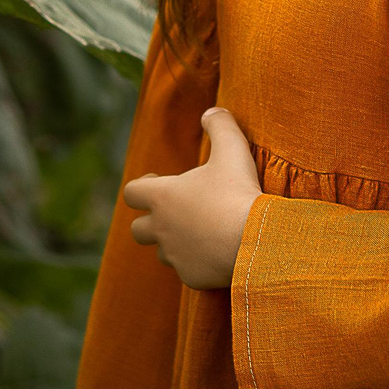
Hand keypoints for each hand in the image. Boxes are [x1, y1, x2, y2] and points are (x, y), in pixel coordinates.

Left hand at [122, 107, 264, 289]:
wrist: (256, 241)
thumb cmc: (238, 192)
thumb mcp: (233, 148)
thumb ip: (220, 125)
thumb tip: (212, 112)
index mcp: (162, 196)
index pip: (132, 192)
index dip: (142, 185)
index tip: (157, 179)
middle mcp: (161, 228)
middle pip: (137, 230)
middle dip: (149, 221)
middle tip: (172, 212)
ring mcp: (175, 255)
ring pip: (162, 253)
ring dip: (173, 243)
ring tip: (196, 233)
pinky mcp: (191, 277)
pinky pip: (187, 271)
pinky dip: (196, 263)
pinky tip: (214, 255)